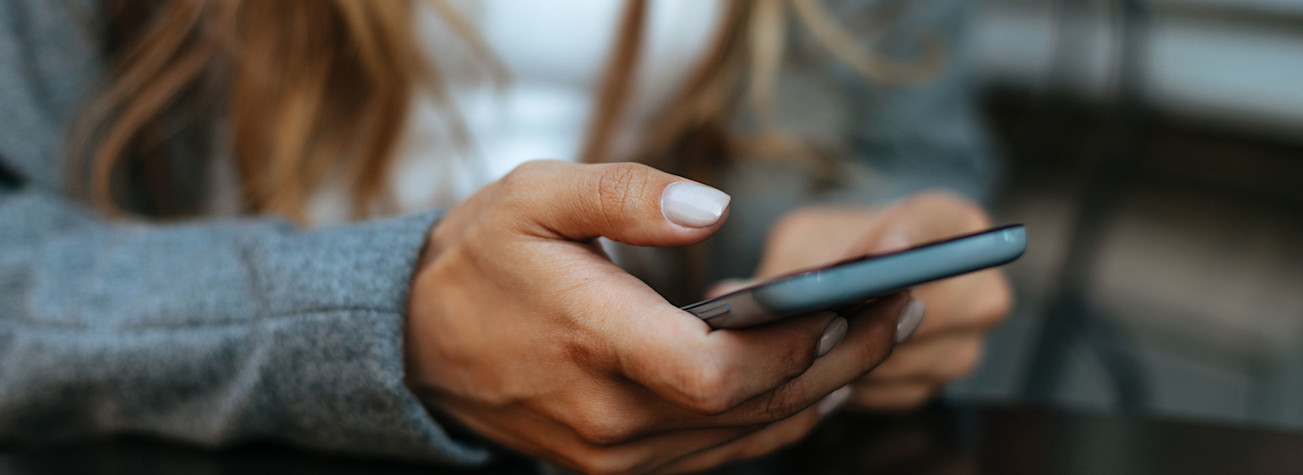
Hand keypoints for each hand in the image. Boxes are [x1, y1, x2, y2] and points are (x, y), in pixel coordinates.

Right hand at [405, 161, 907, 473]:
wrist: (415, 343)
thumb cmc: (480, 261)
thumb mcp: (536, 196)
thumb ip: (626, 195)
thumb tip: (715, 209)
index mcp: (592, 347)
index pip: (719, 374)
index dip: (796, 348)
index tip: (852, 303)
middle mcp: (608, 421)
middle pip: (750, 413)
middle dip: (839, 363)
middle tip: (900, 310)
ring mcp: (614, 455)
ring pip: (743, 441)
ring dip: (819, 393)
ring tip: (877, 337)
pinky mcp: (617, 467)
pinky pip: (717, 454)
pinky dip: (773, 420)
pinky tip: (814, 381)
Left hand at [717, 191, 1011, 411]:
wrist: (852, 282)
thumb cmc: (829, 249)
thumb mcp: (807, 239)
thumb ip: (798, 260)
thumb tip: (734, 296)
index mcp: (954, 222)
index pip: (941, 228)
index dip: (911, 241)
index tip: (882, 254)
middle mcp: (979, 285)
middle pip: (936, 304)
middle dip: (873, 311)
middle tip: (821, 315)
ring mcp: (968, 340)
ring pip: (910, 354)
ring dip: (855, 352)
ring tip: (800, 343)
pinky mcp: (939, 382)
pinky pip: (894, 389)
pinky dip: (854, 382)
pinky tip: (815, 370)